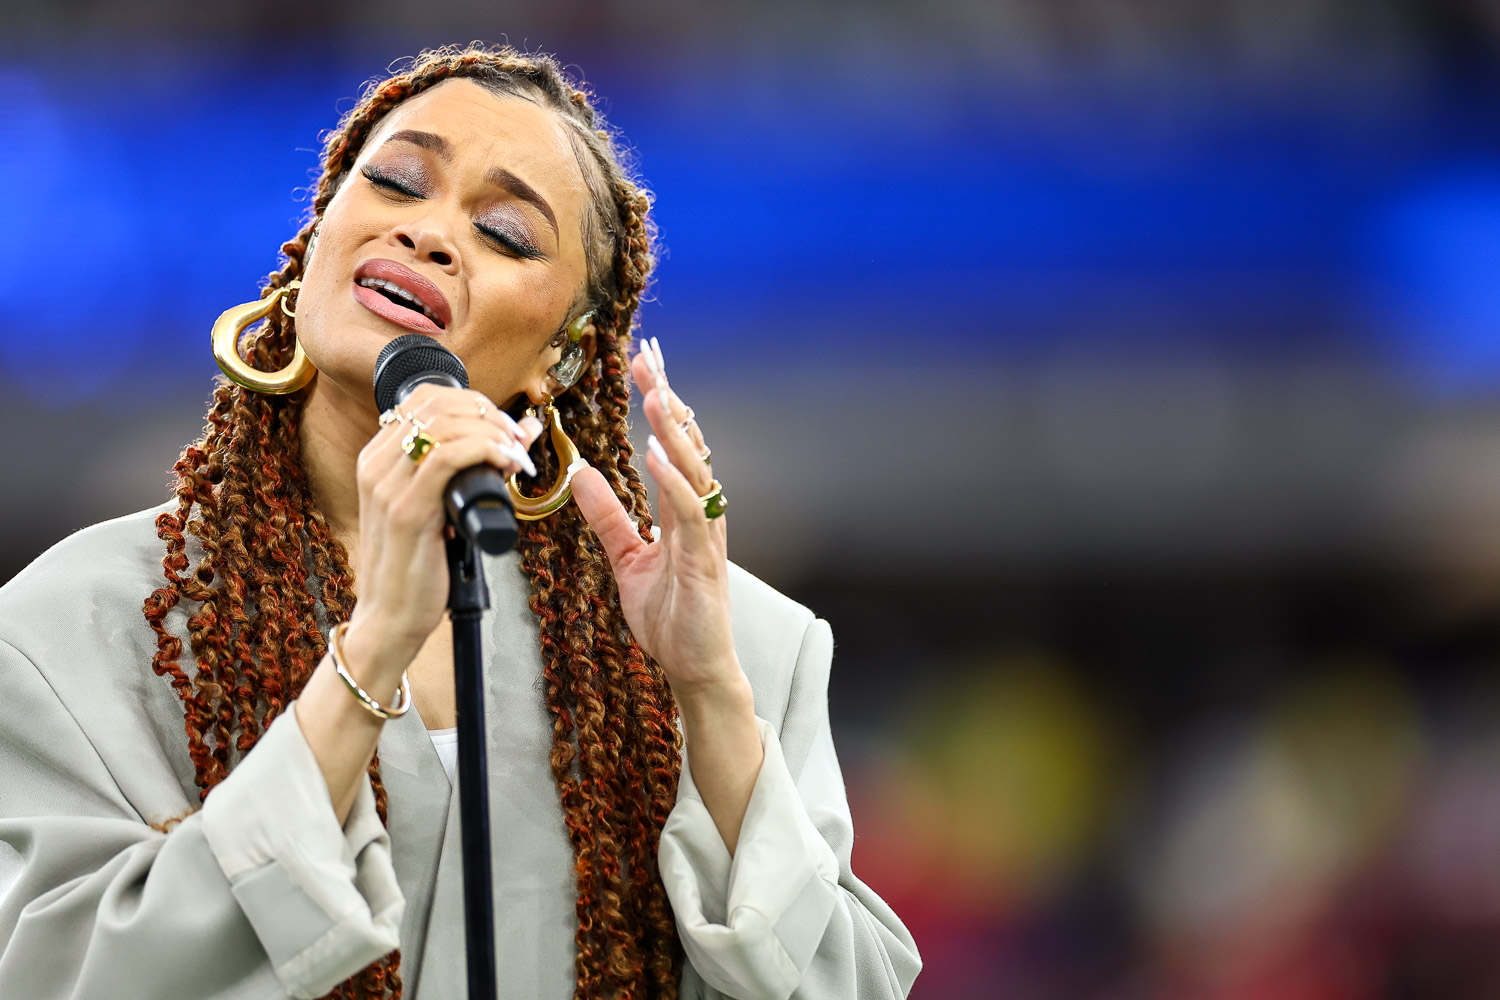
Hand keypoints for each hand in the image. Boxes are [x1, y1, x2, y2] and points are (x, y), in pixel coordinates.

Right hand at [341, 384, 541, 687]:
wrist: (390, 619)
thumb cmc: (420, 566)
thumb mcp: (447, 507)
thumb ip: (477, 466)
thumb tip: (524, 429)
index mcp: (378, 458)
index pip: (425, 398)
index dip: (473, 401)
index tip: (504, 426)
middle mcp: (376, 464)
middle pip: (437, 403)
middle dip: (488, 414)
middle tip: (518, 441)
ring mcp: (386, 485)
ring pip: (444, 424)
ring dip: (493, 431)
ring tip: (516, 456)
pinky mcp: (406, 510)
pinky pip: (447, 457)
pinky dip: (486, 451)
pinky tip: (507, 464)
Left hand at [572, 338, 739, 701]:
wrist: (694, 667)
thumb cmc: (671, 615)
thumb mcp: (627, 557)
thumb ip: (608, 516)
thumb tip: (582, 476)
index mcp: (685, 507)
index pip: (673, 443)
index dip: (660, 403)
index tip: (643, 365)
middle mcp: (701, 512)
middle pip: (688, 444)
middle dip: (668, 400)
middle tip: (649, 359)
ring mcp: (706, 534)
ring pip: (695, 469)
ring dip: (674, 431)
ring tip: (655, 396)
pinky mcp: (703, 560)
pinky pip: (692, 512)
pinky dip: (676, 480)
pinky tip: (659, 455)